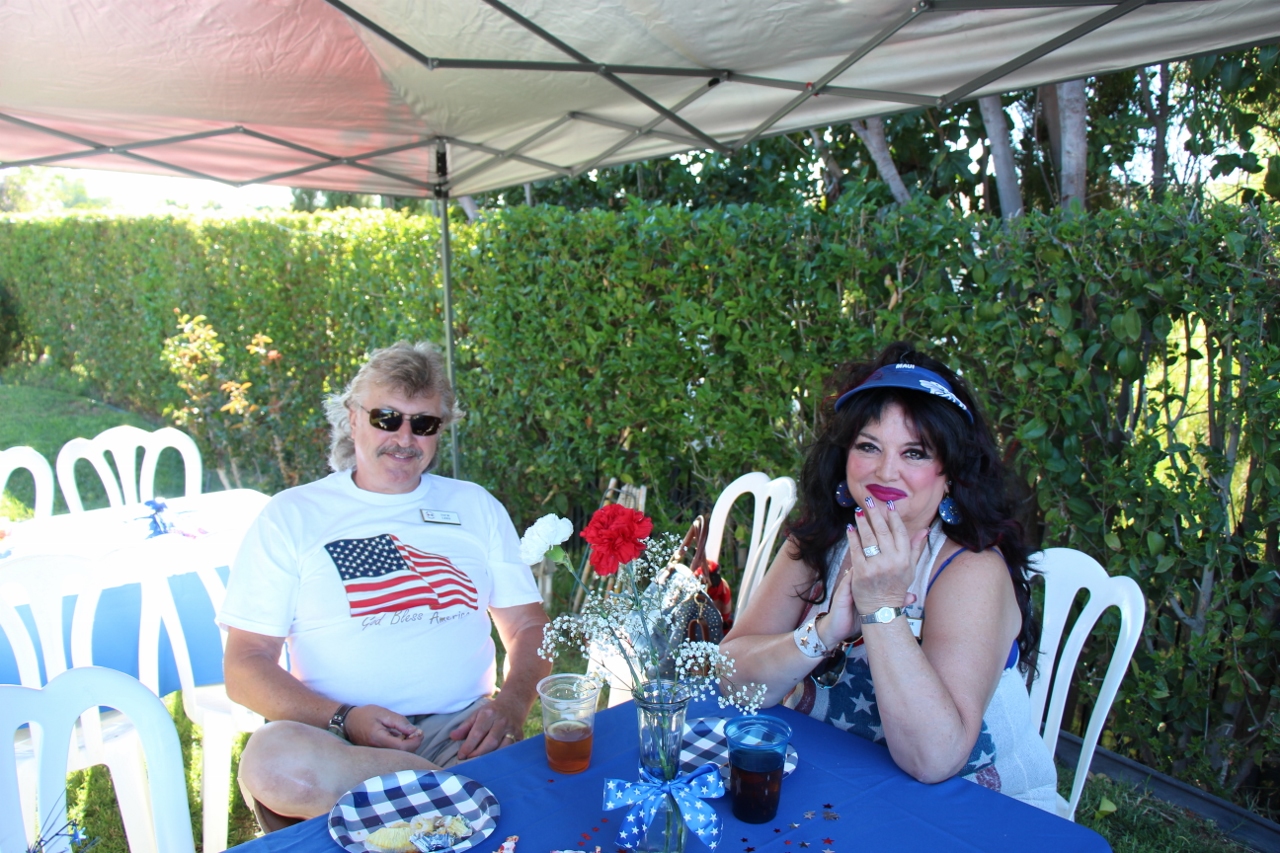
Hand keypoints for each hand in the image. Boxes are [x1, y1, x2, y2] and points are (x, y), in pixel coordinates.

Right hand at [343, 704, 423, 751]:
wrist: (347, 722)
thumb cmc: (365, 715)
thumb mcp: (383, 713)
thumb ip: (399, 722)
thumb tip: (414, 731)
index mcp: (379, 739)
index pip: (403, 747)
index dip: (415, 741)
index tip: (420, 732)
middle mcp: (377, 751)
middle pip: (403, 754)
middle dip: (414, 743)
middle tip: (416, 731)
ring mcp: (376, 754)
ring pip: (399, 755)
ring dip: (408, 745)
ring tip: (408, 732)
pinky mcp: (377, 755)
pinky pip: (393, 754)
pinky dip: (400, 746)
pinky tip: (399, 737)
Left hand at [449, 697, 523, 759]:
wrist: (513, 704)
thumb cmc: (491, 712)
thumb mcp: (477, 714)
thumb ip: (465, 726)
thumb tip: (452, 737)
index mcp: (489, 714)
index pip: (477, 733)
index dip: (468, 746)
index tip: (461, 756)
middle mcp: (501, 721)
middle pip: (490, 742)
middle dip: (478, 754)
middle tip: (469, 761)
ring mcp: (512, 729)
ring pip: (503, 747)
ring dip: (491, 757)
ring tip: (481, 763)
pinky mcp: (520, 736)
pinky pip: (511, 749)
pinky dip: (502, 757)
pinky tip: (494, 762)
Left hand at [846, 498, 928, 613]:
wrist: (882, 609)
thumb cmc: (896, 587)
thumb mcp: (910, 568)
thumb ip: (916, 548)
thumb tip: (925, 530)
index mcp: (905, 559)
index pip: (900, 532)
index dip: (893, 517)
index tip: (888, 505)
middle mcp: (892, 561)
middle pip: (882, 531)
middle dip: (875, 513)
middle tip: (868, 500)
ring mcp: (876, 566)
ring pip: (868, 537)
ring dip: (862, 521)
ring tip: (858, 510)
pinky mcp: (861, 571)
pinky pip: (856, 549)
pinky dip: (852, 537)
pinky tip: (850, 527)